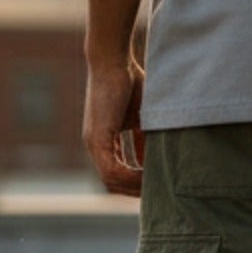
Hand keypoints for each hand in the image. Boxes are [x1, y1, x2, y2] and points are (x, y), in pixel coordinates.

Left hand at [85, 56, 145, 197]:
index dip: (135, 182)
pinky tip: (148, 176)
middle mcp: (95, 145)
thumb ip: (145, 138)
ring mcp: (93, 143)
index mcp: (103, 140)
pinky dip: (130, 176)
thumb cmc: (130, 81)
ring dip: (134, 186)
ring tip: (156, 186)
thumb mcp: (142, 117)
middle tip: (158, 192)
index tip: (155, 185)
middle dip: (135, 190)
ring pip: (111, 180)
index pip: (116, 173)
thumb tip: (156, 159)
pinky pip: (112, 169)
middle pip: (112, 182)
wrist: (113, 60)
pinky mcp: (97, 138)